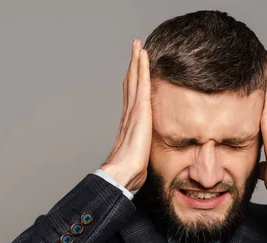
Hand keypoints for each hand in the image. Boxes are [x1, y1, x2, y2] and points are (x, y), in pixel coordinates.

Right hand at [100, 39, 151, 191]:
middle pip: (131, 84)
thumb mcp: (139, 159)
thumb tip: (142, 162)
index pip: (132, 98)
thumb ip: (140, 154)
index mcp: (129, 124)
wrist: (123, 173)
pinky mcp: (139, 111)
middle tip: (135, 48)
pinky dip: (142, 68)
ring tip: (138, 45)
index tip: (135, 69)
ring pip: (135, 80)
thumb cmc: (129, 171)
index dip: (133, 82)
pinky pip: (142, 84)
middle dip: (133, 66)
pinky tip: (143, 55)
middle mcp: (129, 114)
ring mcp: (133, 111)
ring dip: (136, 61)